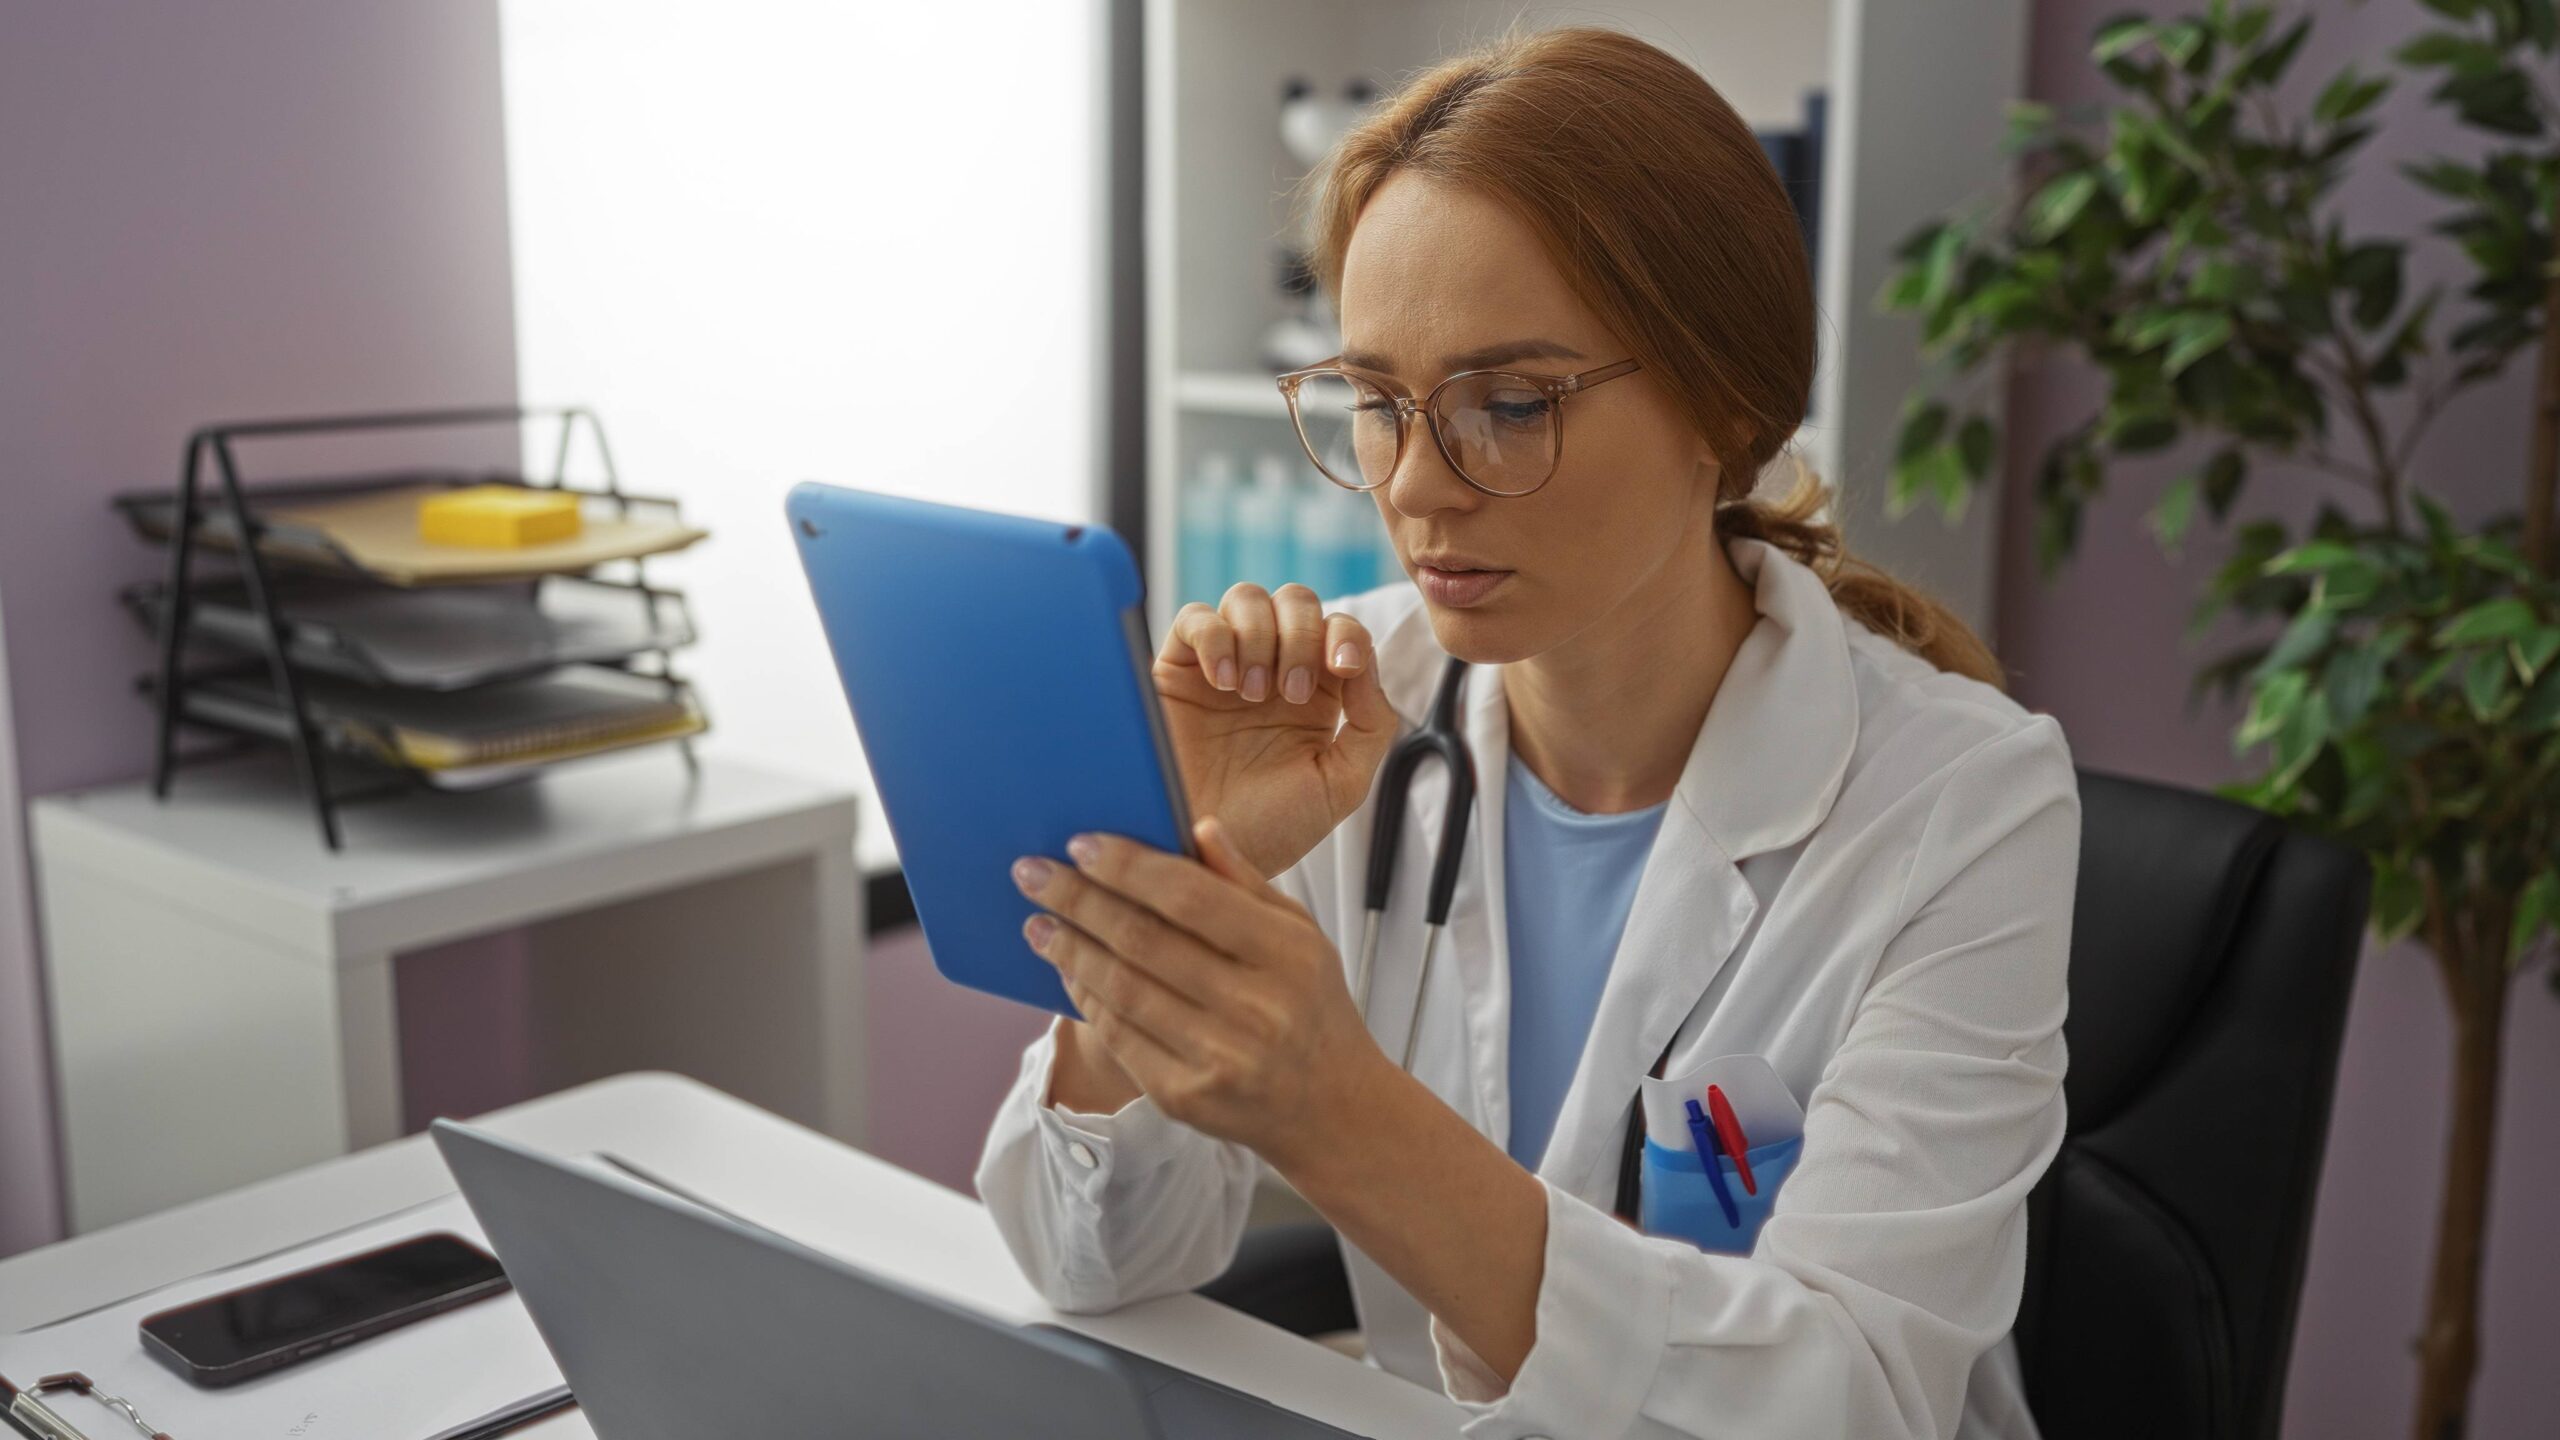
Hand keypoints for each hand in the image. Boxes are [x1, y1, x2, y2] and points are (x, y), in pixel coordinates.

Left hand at [1011, 815, 1388, 1167]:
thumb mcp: (1300, 935)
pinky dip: (1085, 996)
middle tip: (1033, 873)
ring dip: (1069, 948)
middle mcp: (1254, 1007)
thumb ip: (1246, 881)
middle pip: (1142, 940)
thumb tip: (1198, 827)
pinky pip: (1118, 1035)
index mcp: (1286, 954)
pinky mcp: (1184, 1095)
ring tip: (1038, 921)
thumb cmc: (1312, 1008)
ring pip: (1121, 988)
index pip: (1190, 897)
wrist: (1331, 1108)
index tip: (1081, 844)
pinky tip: (1069, 968)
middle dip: (1077, 900)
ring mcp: (1217, 1056)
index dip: (1127, 867)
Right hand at [1156, 584, 1398, 879]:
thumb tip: (1364, 663)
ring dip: (1261, 636)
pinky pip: (1195, 618)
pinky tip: (1223, 682)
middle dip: (1301, 634)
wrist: (1203, 859)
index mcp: (1316, 696)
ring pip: (1247, 598)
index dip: (1346, 634)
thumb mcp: (1341, 784)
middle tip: (1289, 693)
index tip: (1342, 668)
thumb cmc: (1270, 831)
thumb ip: (1370, 724)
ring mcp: (1222, 667)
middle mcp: (1272, 671)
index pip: (1339, 630)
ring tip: (1252, 693)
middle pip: (1295, 601)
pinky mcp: (1176, 671)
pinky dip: (1215, 636)